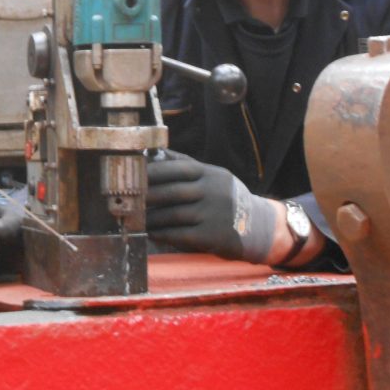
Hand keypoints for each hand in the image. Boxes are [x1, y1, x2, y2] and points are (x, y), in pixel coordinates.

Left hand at [145, 150, 275, 262]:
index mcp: (211, 174)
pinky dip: (162, 234)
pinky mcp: (213, 236)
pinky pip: (180, 235)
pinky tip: (151, 233)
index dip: (154, 171)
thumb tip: (156, 154)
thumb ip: (187, 166)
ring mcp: (214, 214)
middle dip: (147, 196)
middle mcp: (213, 191)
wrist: (260, 227)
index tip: (133, 175)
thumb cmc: (228, 199)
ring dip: (151, 218)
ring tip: (135, 218)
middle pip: (172, 192)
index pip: (178, 168)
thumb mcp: (214, 176)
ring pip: (173, 215)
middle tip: (128, 199)